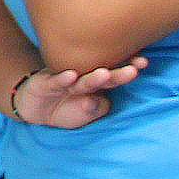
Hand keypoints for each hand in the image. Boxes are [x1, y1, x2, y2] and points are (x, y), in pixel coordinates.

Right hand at [9, 60, 141, 129]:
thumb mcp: (84, 116)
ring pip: (82, 79)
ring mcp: (66, 80)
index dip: (129, 69)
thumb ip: (96, 109)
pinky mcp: (47, 83)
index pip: (116, 76)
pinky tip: (70, 76)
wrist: (35, 107)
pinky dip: (63, 79)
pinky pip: (56, 82)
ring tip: (105, 74)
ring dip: (94, 77)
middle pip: (104, 74)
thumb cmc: (66, 108)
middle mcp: (83, 78)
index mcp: (97, 84)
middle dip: (119, 71)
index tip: (144, 63)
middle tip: (133, 68)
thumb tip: (99, 100)